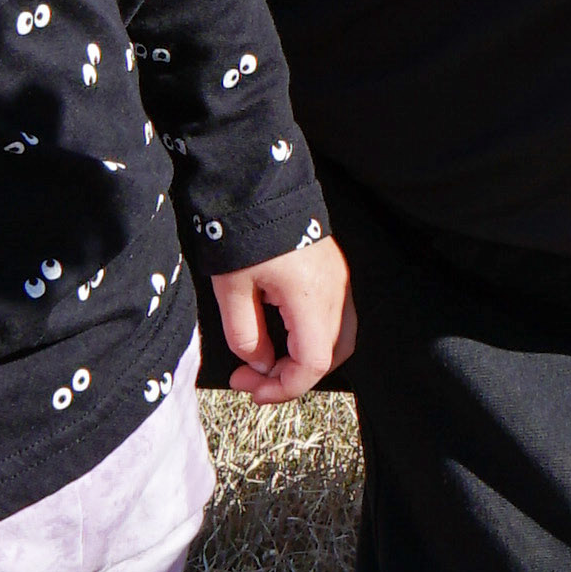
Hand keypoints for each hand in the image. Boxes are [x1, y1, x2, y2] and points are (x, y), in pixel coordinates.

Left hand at [211, 232, 355, 404]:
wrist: (259, 182)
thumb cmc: (242, 231)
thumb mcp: (231, 289)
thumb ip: (245, 335)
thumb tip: (261, 363)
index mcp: (312, 297)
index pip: (313, 363)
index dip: (284, 388)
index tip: (252, 389)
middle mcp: (336, 291)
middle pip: (332, 356)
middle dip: (293, 376)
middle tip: (253, 378)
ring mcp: (339, 279)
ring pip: (336, 339)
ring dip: (304, 358)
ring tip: (266, 360)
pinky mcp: (333, 270)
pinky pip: (333, 317)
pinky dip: (310, 336)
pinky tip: (280, 334)